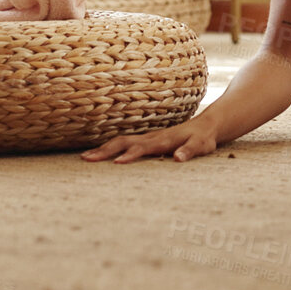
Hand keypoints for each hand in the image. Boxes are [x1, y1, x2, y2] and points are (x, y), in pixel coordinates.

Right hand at [80, 119, 218, 162]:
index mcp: (162, 140)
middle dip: (105, 151)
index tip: (115, 163)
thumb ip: (189, 151)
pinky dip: (110, 147)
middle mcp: (151, 137)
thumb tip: (178, 158)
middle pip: (124, 142)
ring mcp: (148, 137)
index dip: (129, 155)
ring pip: (121, 141)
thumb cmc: (203, 138)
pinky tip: (100, 153)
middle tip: (85, 159)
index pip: (142, 148)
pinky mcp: (147, 140)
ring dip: (103, 148)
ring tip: (85, 157)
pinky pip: (125, 142)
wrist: (206, 126)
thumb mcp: (201, 146)